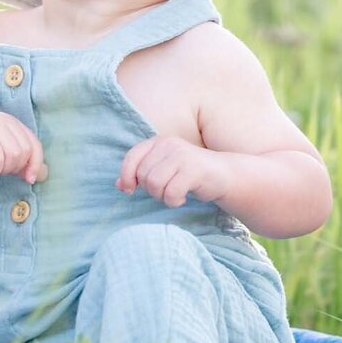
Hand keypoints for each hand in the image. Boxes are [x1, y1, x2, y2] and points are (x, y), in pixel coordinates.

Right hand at [0, 112, 46, 184]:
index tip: (29, 179)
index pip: (35, 145)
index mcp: (13, 123)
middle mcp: (4, 119)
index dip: (35, 165)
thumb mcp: (5, 161)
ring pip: (12, 157)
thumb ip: (23, 164)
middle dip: (11, 168)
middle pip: (24, 153)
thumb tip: (44, 173)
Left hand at [117, 134, 231, 207]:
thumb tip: (118, 185)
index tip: (130, 190)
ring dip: (162, 196)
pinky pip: (171, 192)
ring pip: (155, 184)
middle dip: (151, 190)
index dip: (126, 176)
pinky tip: (184, 196)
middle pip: (143, 175)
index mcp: (158, 142)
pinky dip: (174, 200)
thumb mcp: (163, 169)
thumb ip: (141, 174)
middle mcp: (168, 144)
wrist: (223, 174)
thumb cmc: (189, 173)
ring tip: (174, 193)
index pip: (131, 158)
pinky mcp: (193, 169)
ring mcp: (181, 155)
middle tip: (166, 189)